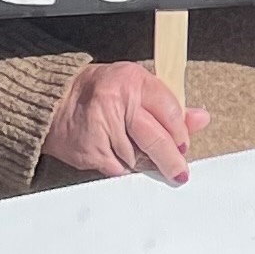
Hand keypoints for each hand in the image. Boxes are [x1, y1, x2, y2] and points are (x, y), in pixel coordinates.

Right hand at [41, 59, 211, 182]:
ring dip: (146, 164)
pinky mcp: (92, 152)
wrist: (53, 103)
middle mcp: (116, 103)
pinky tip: (121, 158)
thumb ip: (169, 105)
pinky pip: (119, 169)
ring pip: (139, 158)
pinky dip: (125, 169)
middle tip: (179, 172)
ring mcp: (102, 129)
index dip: (181, 132)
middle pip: (157, 140)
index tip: (183, 143)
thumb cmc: (97, 92)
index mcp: (132, 81)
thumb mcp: (136, 87)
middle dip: (172, 160)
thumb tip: (201, 119)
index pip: (171, 111)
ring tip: (143, 158)